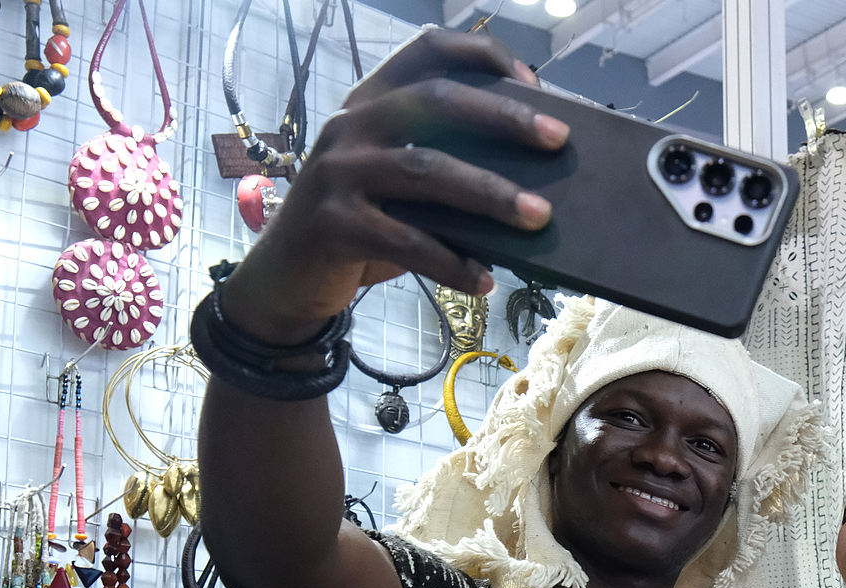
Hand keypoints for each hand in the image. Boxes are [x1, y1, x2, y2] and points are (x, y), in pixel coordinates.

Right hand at [221, 29, 564, 343]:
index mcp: (370, 102)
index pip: (425, 51)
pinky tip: (485, 279)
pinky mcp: (333, 224)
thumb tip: (531, 178)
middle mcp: (350, 125)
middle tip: (558, 138)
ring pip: (426, 170)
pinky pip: (407, 241)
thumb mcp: (396, 183)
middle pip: (435, 102)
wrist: (286, 276)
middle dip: (504, 118)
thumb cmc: (361, 224)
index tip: (532, 82)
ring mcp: (337, 172)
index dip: (481, 56)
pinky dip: (452, 262)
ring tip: (539, 216)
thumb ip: (442, 164)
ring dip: (490, 194)